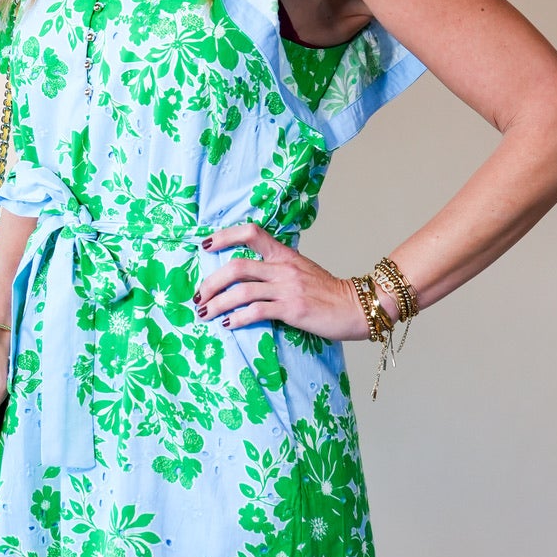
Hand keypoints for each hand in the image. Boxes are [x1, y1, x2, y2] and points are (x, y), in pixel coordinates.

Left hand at [195, 224, 378, 342]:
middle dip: (210, 283)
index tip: (205, 246)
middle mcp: (283, 268)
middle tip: (198, 297)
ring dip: (216, 303)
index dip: (224, 236)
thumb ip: (277, 269)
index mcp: (285, 254)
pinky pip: (256, 311)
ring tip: (204, 314)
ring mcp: (287, 288)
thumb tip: (249, 275)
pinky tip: (227, 324)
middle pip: (236, 266)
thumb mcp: (301, 271)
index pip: (251, 232)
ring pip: (241, 290)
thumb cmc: (328, 293)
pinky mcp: (292, 308)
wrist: (358, 306)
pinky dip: (236, 318)